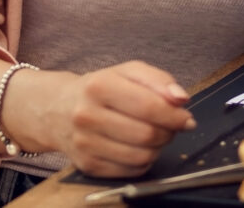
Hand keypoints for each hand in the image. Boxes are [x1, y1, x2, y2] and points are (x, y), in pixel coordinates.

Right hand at [9, 61, 195, 176]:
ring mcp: (85, 143)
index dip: (175, 115)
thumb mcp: (127, 72)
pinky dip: (143, 161)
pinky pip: (130, 171)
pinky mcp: (87, 165)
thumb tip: (181, 99)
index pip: (149, 106)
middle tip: (171, 126)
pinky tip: (139, 147)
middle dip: (168, 132)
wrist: (57, 109)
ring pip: (141, 156)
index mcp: (99, 85)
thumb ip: (159, 80)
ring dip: (158, 148)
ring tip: (156, 136)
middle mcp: (87, 115)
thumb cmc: (99, 89)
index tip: (186, 117)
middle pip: (147, 134)